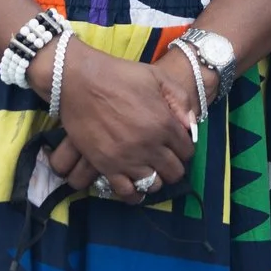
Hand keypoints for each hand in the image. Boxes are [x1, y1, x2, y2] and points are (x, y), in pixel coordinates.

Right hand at [47, 41, 192, 204]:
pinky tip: (136, 188)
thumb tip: (191, 126)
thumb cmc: (119, 75)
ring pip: (154, 184)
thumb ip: (180, 100)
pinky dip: (134, 194)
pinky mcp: (106, 166)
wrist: (80, 81)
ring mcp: (128, 158)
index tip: (178, 146)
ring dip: (156, 179)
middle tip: (166, 159)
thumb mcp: (157, 77)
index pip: (187, 150)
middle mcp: (150, 145)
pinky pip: (127, 192)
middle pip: (174, 171)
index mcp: (164, 123)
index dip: (185, 149)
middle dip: (174, 166)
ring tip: (151, 170)